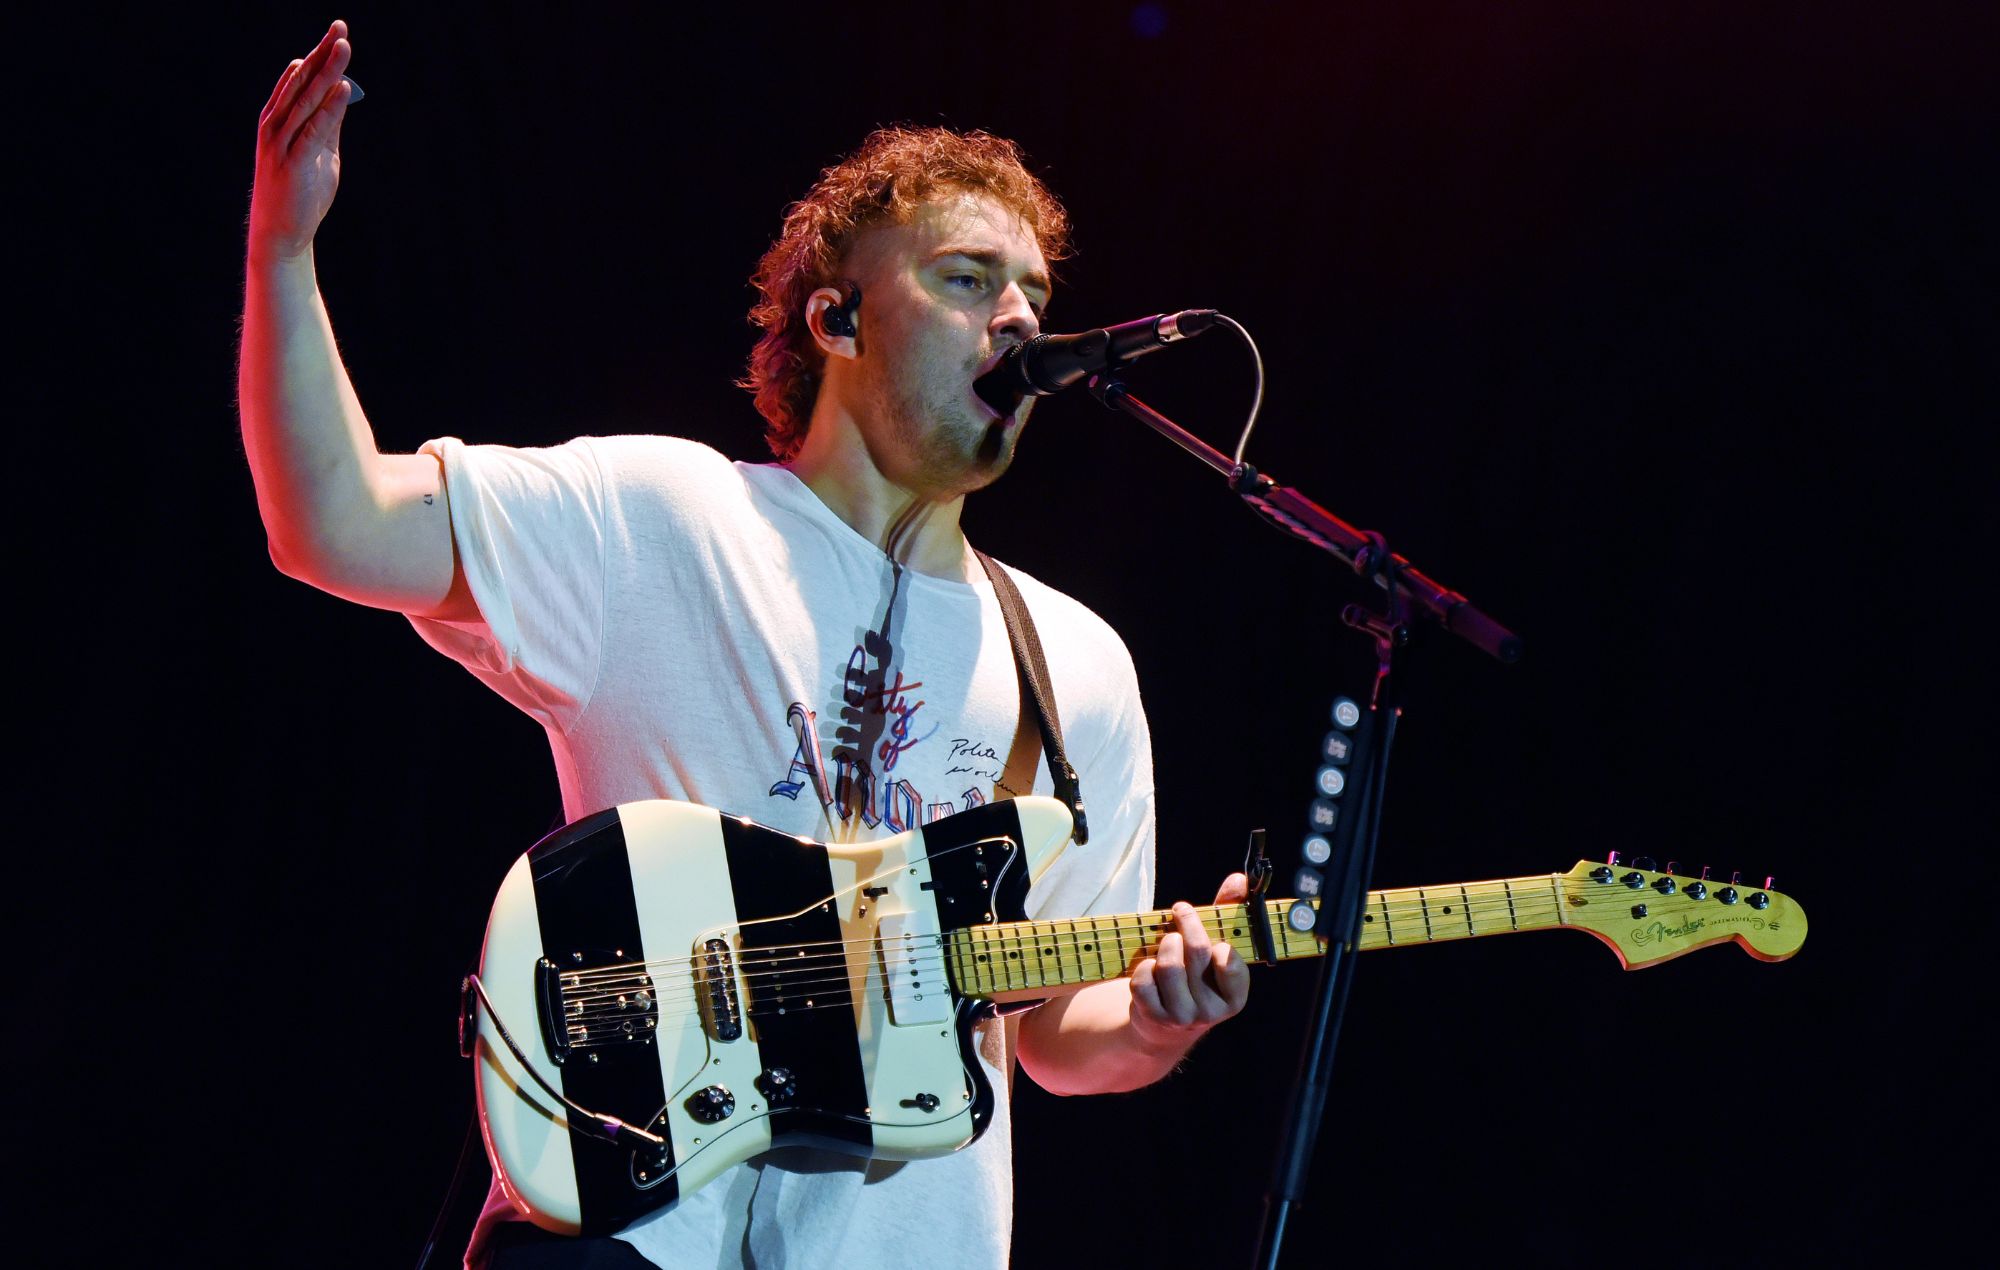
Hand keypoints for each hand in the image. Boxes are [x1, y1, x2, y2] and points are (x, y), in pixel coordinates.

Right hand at [249, 20, 354, 262]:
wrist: (281, 231)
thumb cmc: (300, 191)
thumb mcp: (318, 151)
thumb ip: (328, 124)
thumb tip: (343, 94)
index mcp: (279, 119)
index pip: (301, 79)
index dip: (319, 54)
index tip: (337, 32)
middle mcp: (276, 125)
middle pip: (302, 82)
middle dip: (322, 54)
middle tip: (340, 27)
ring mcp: (282, 143)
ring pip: (306, 100)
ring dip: (326, 73)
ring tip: (343, 49)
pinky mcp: (294, 163)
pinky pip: (313, 130)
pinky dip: (329, 109)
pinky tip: (341, 90)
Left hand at [1128, 872, 1251, 1046]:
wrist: (1165, 1028)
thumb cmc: (1195, 978)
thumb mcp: (1214, 952)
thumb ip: (1227, 915)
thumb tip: (1238, 880)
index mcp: (1235, 997)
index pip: (1229, 958)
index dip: (1215, 935)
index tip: (1203, 919)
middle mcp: (1211, 1011)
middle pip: (1196, 952)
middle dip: (1186, 925)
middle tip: (1180, 911)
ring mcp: (1181, 1017)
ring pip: (1169, 965)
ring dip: (1164, 944)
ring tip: (1166, 941)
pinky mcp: (1153, 1017)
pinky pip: (1144, 980)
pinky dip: (1143, 966)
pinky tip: (1149, 967)